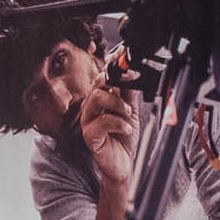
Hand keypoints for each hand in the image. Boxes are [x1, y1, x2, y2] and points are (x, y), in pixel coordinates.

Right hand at [62, 50, 139, 188]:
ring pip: (97, 98)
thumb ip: (130, 95)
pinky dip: (118, 123)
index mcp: (100, 99)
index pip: (103, 76)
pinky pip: (101, 121)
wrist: (123, 163)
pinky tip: (126, 129)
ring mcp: (88, 120)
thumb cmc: (123, 138)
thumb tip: (132, 74)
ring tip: (128, 114)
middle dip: (117, 82)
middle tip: (132, 87)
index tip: (124, 56)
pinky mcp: (89, 135)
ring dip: (117, 104)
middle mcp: (91, 107)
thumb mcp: (131, 112)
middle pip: (98, 83)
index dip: (113, 65)